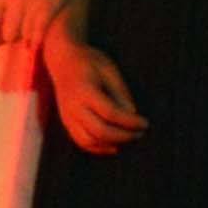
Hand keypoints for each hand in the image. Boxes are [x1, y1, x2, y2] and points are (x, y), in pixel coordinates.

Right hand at [48, 35, 146, 154]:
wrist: (62, 60)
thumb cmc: (89, 61)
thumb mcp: (109, 69)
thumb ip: (120, 91)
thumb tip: (131, 114)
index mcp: (85, 91)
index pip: (110, 113)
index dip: (130, 122)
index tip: (145, 123)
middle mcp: (73, 107)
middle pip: (99, 131)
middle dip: (124, 136)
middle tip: (141, 133)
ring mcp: (67, 116)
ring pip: (89, 141)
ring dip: (112, 143)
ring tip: (130, 138)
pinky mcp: (66, 122)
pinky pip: (81, 141)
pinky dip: (98, 147)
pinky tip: (115, 145)